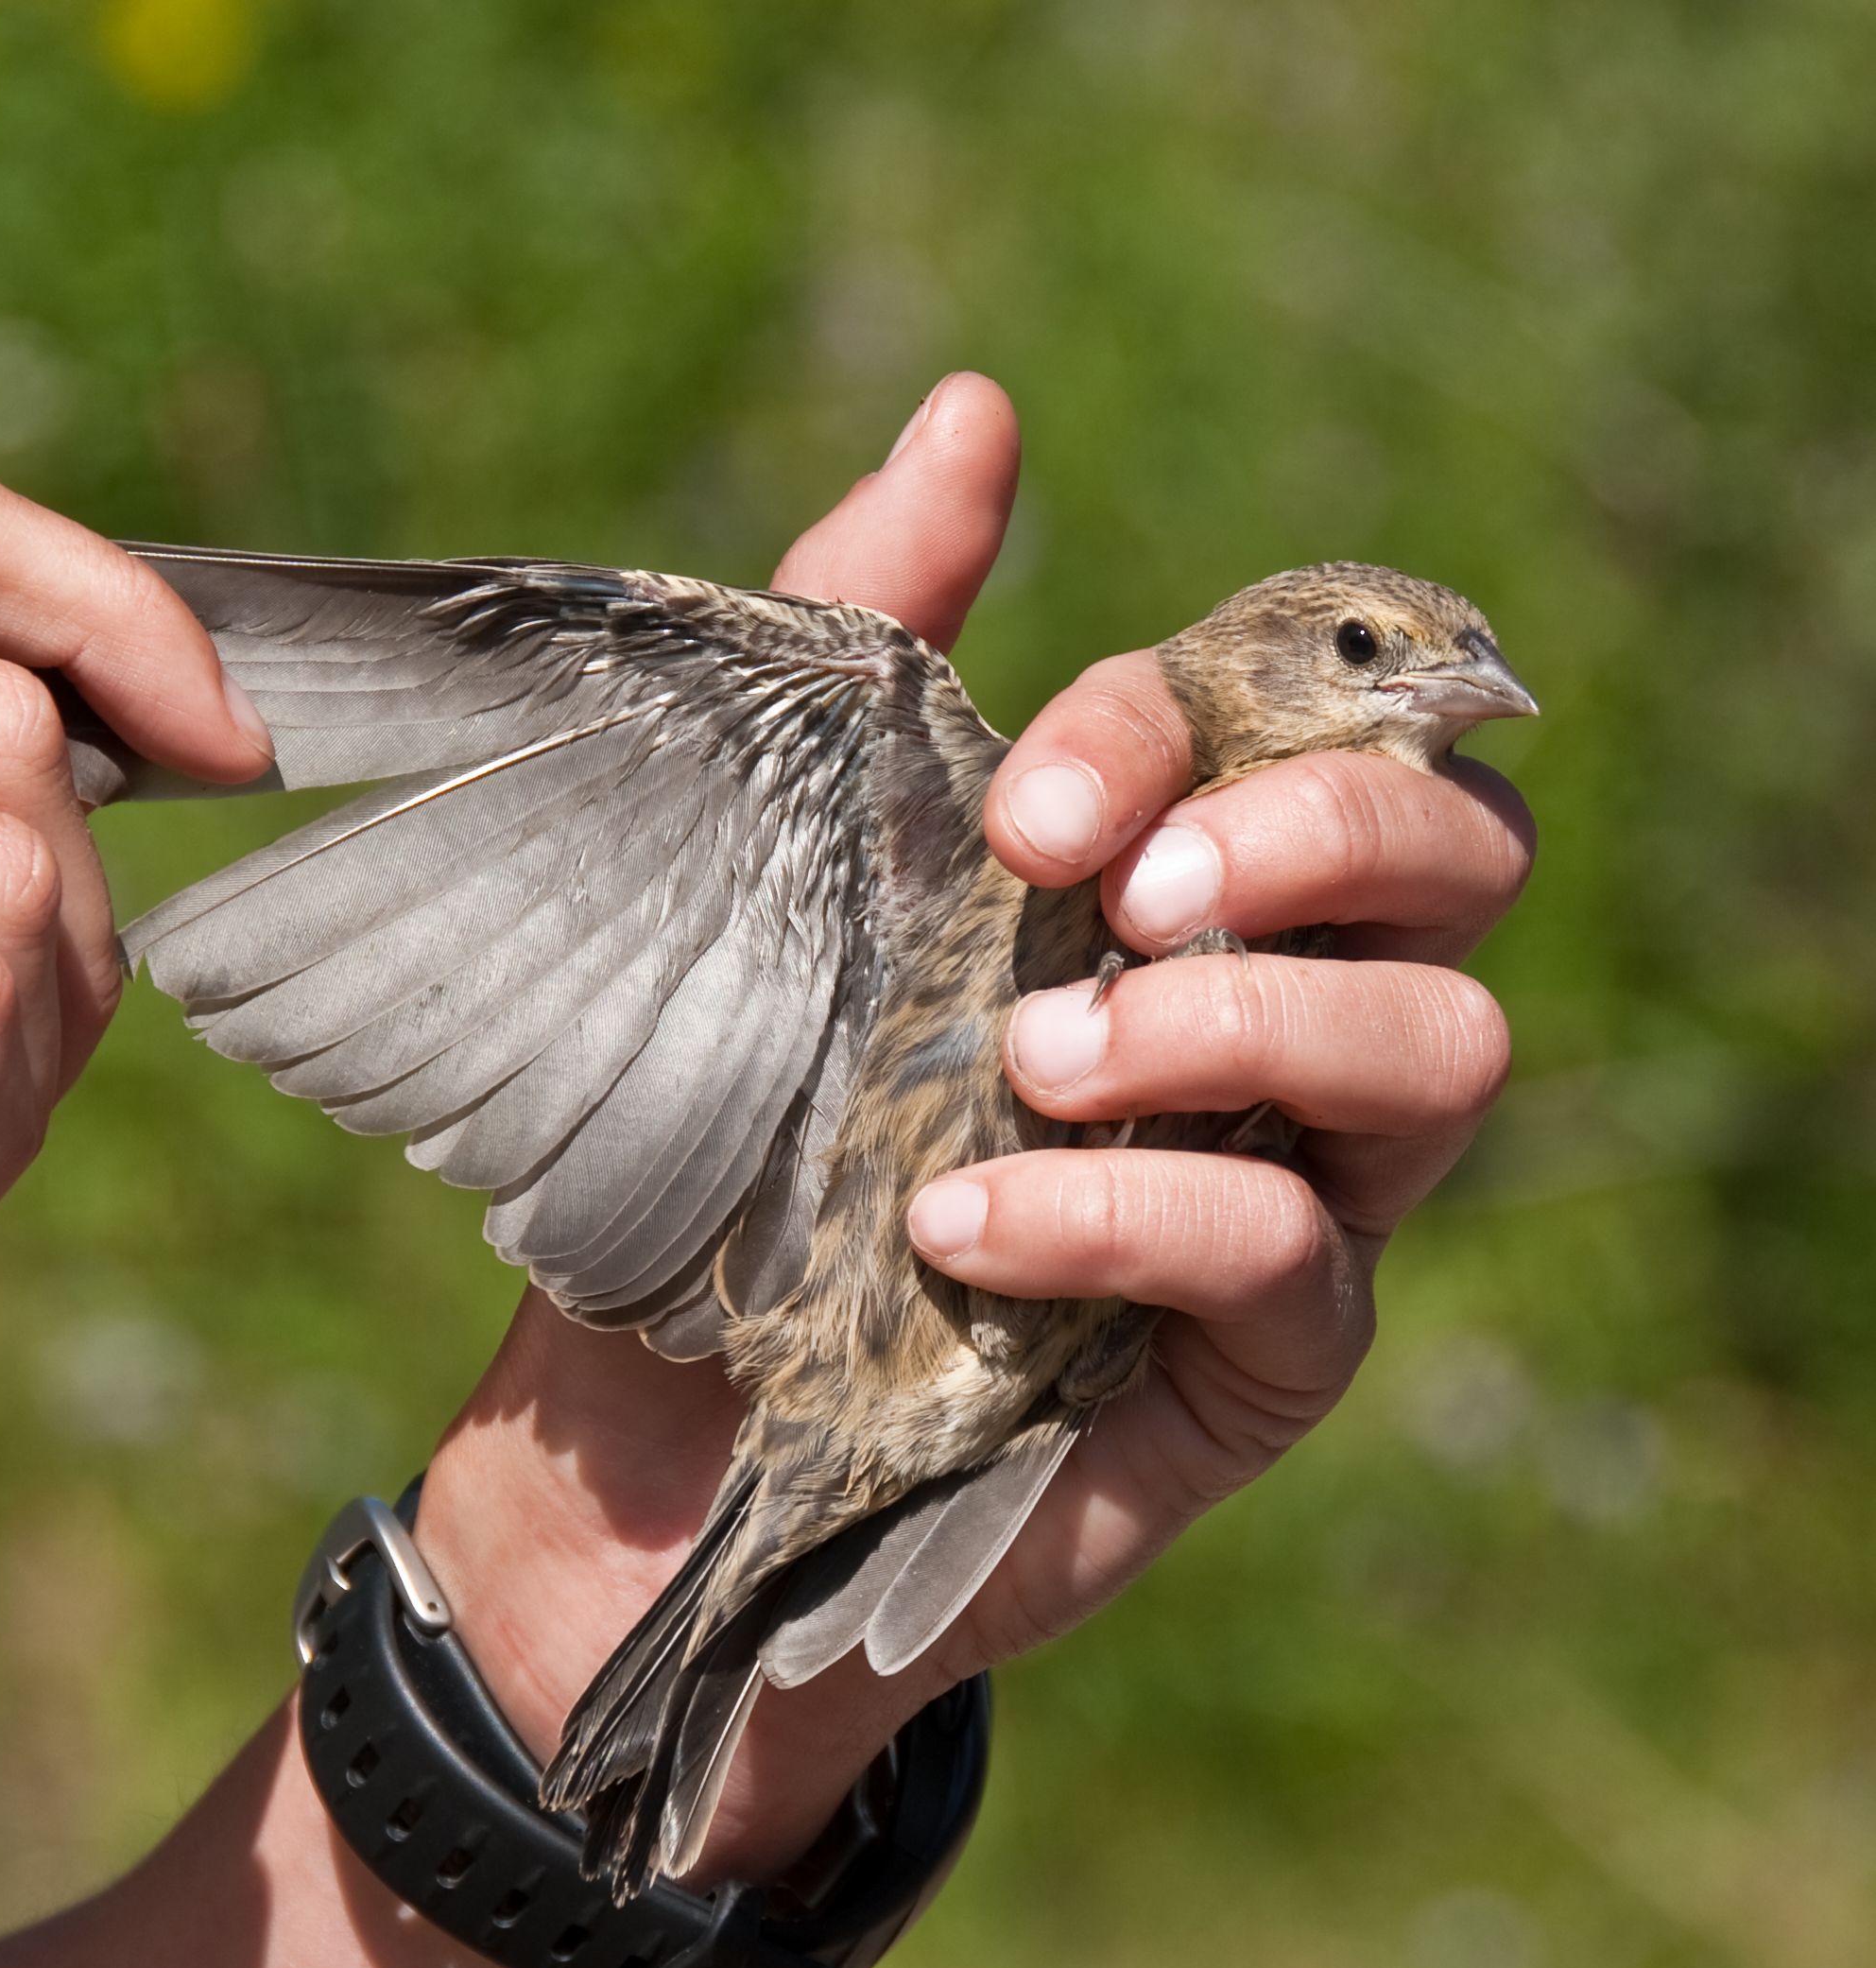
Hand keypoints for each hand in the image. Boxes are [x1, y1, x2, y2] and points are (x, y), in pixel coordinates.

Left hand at [413, 373, 1531, 1879]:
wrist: (631, 1434)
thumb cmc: (715, 1136)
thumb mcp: (776, 864)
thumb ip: (877, 640)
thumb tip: (976, 406)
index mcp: (1169, 865)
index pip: (1305, 711)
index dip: (1193, 721)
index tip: (1023, 804)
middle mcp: (1264, 1004)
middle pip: (1462, 851)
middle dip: (1314, 835)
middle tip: (1112, 896)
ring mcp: (1286, 1182)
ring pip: (1444, 1045)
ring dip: (1246, 1022)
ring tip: (1034, 1065)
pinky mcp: (1256, 1358)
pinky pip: (1302, 1253)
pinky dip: (1142, 1210)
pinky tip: (970, 1221)